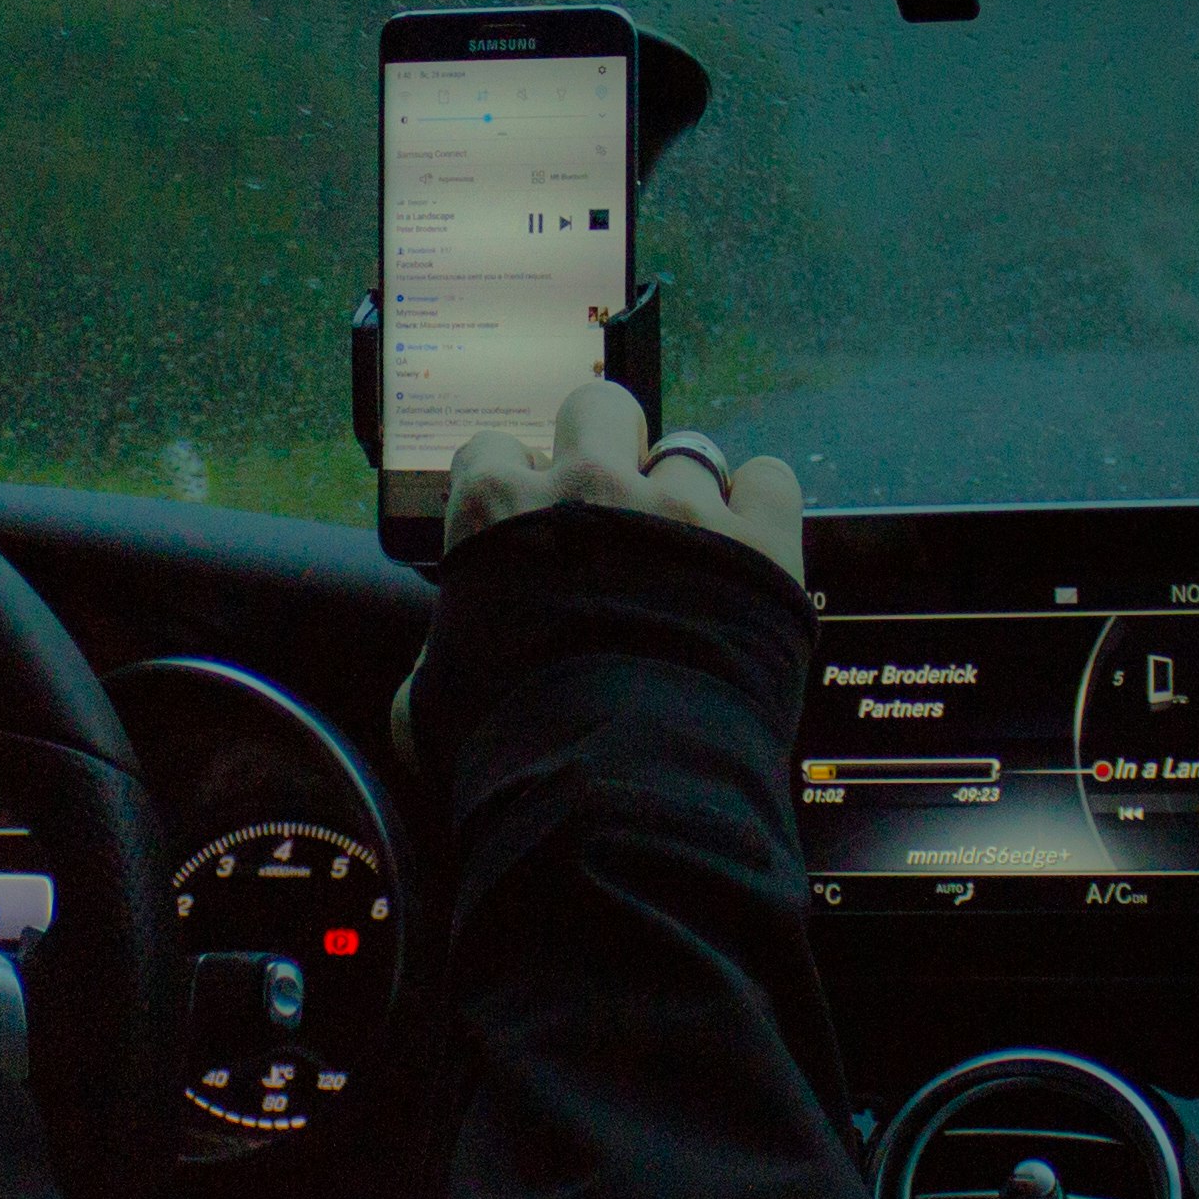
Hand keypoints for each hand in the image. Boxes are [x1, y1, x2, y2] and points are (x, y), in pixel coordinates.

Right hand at [394, 378, 803, 770]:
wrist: (619, 793)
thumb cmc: (515, 751)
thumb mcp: (434, 708)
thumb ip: (433, 671)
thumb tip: (429, 684)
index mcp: (498, 512)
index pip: (493, 448)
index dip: (512, 483)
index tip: (525, 518)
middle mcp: (589, 488)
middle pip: (598, 405)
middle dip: (604, 445)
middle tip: (610, 504)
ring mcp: (681, 509)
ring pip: (689, 447)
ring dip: (683, 491)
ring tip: (685, 547)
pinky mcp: (759, 543)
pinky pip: (769, 481)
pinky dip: (761, 507)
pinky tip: (749, 542)